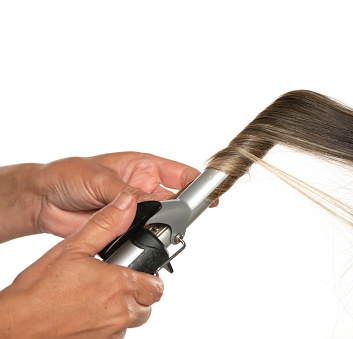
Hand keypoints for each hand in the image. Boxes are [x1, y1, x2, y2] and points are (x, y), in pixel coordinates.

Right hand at [0, 191, 162, 338]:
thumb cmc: (38, 291)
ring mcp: (109, 333)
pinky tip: (87, 313)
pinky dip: (107, 326)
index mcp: (120, 286)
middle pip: (147, 305)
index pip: (156, 286)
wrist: (14, 326)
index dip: (149, 277)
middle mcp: (120, 313)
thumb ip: (105, 225)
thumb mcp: (73, 248)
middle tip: (117, 283)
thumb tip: (126, 204)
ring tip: (98, 297)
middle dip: (138, 294)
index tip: (136, 271)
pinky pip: (113, 335)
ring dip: (123, 310)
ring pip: (131, 321)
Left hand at [36, 152, 202, 237]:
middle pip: (174, 201)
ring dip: (163, 227)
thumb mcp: (100, 178)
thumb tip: (147, 204)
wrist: (42, 200)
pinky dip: (147, 241)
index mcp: (143, 167)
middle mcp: (144, 188)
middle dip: (181, 210)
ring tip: (162, 232)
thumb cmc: (68, 175)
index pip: (179, 174)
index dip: (197, 182)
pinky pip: (143, 235)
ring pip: (160, 220)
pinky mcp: (124, 228)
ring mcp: (135, 210)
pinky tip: (148, 243)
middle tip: (183, 219)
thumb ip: (126, 193)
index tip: (211, 193)